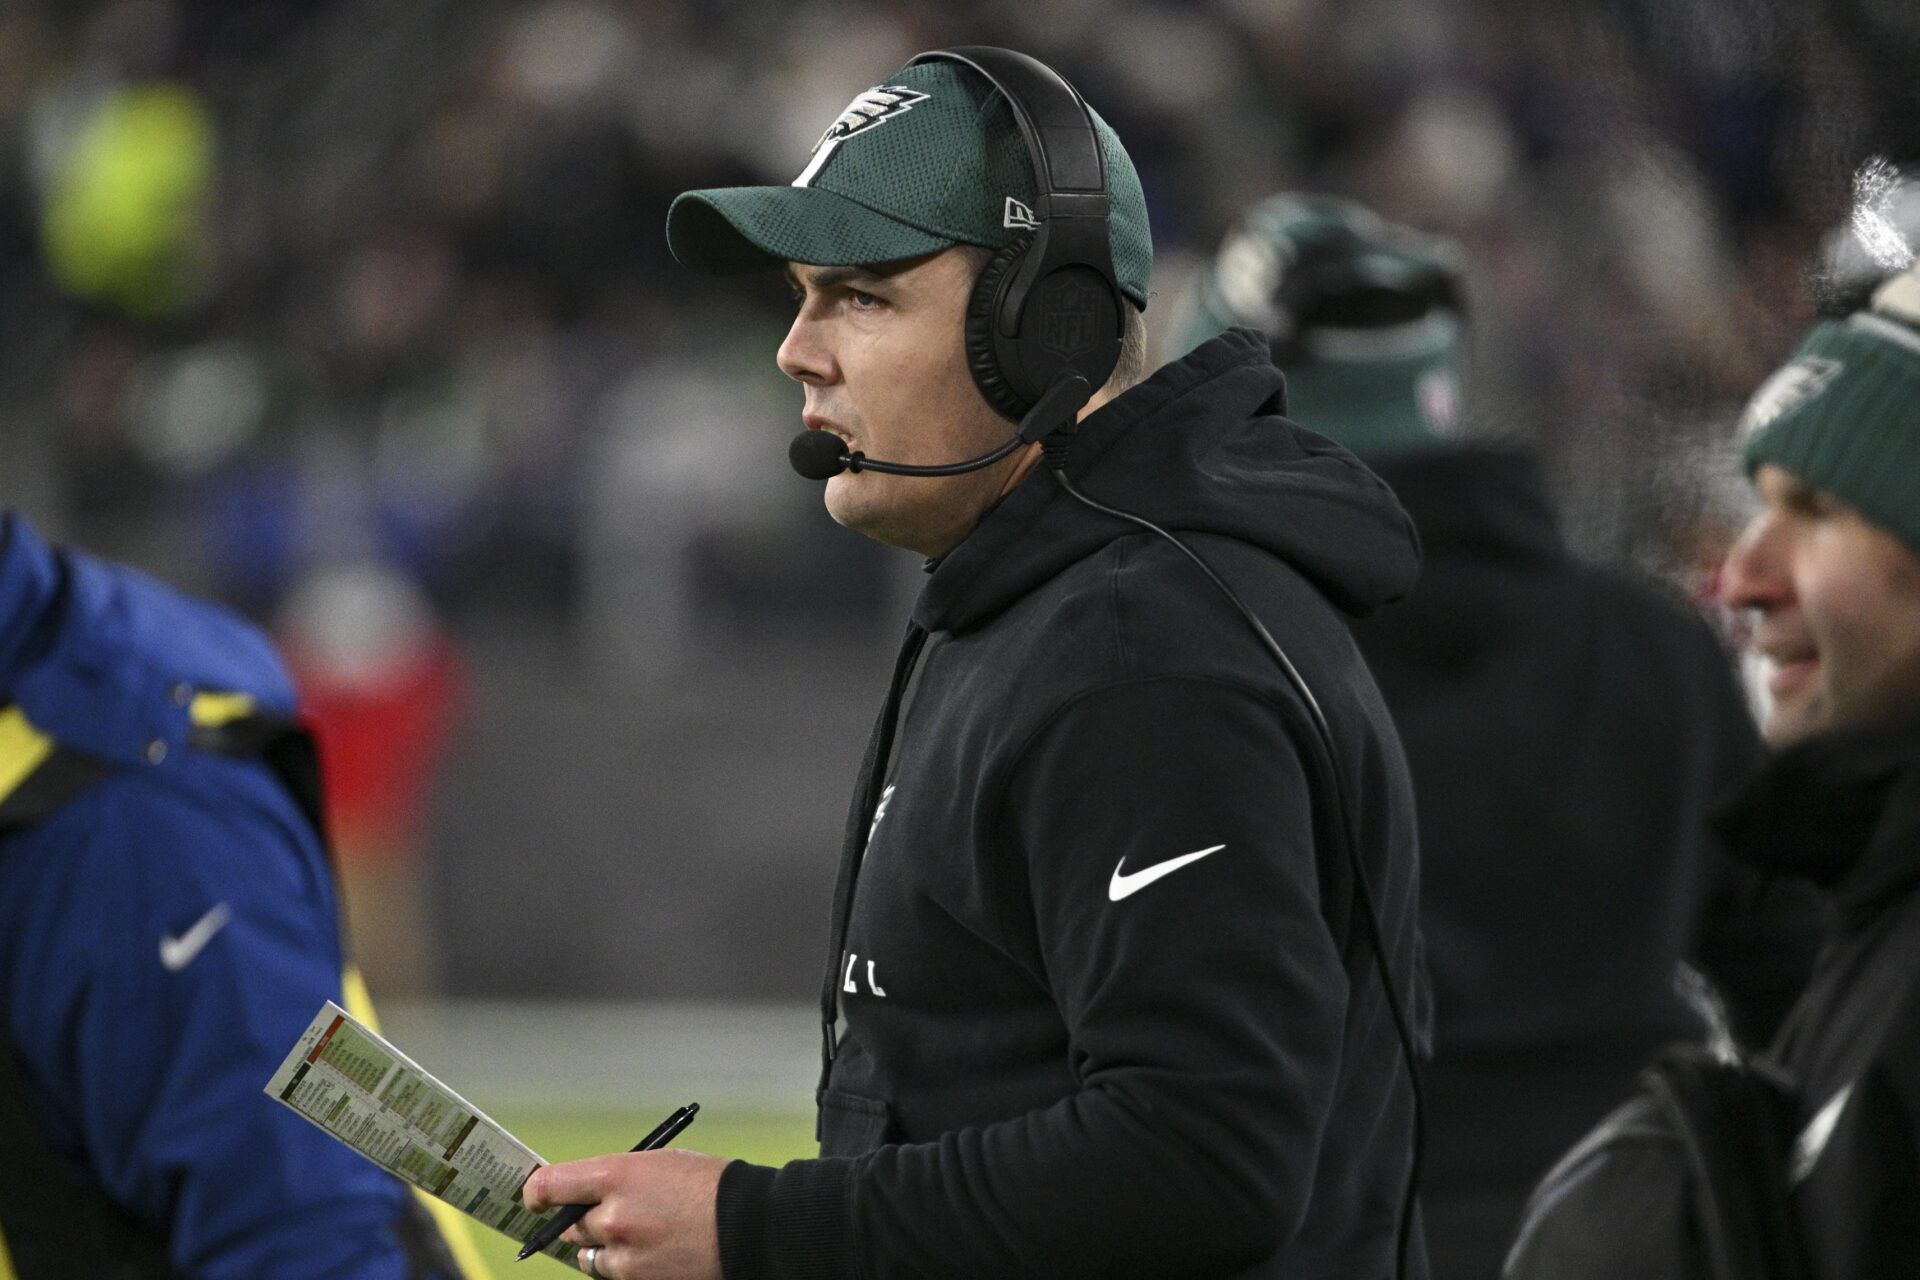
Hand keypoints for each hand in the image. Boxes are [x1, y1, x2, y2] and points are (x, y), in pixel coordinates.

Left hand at [522, 1148, 728, 1279]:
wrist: (748, 1225)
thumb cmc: (708, 1186)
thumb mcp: (658, 1164)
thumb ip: (617, 1179)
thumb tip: (583, 1194)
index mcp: (615, 1175)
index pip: (549, 1186)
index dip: (535, 1193)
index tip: (534, 1199)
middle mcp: (612, 1217)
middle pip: (570, 1227)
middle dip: (583, 1223)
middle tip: (607, 1217)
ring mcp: (624, 1255)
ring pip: (590, 1257)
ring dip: (605, 1249)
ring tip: (641, 1236)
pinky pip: (614, 1276)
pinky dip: (625, 1267)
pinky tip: (653, 1253)